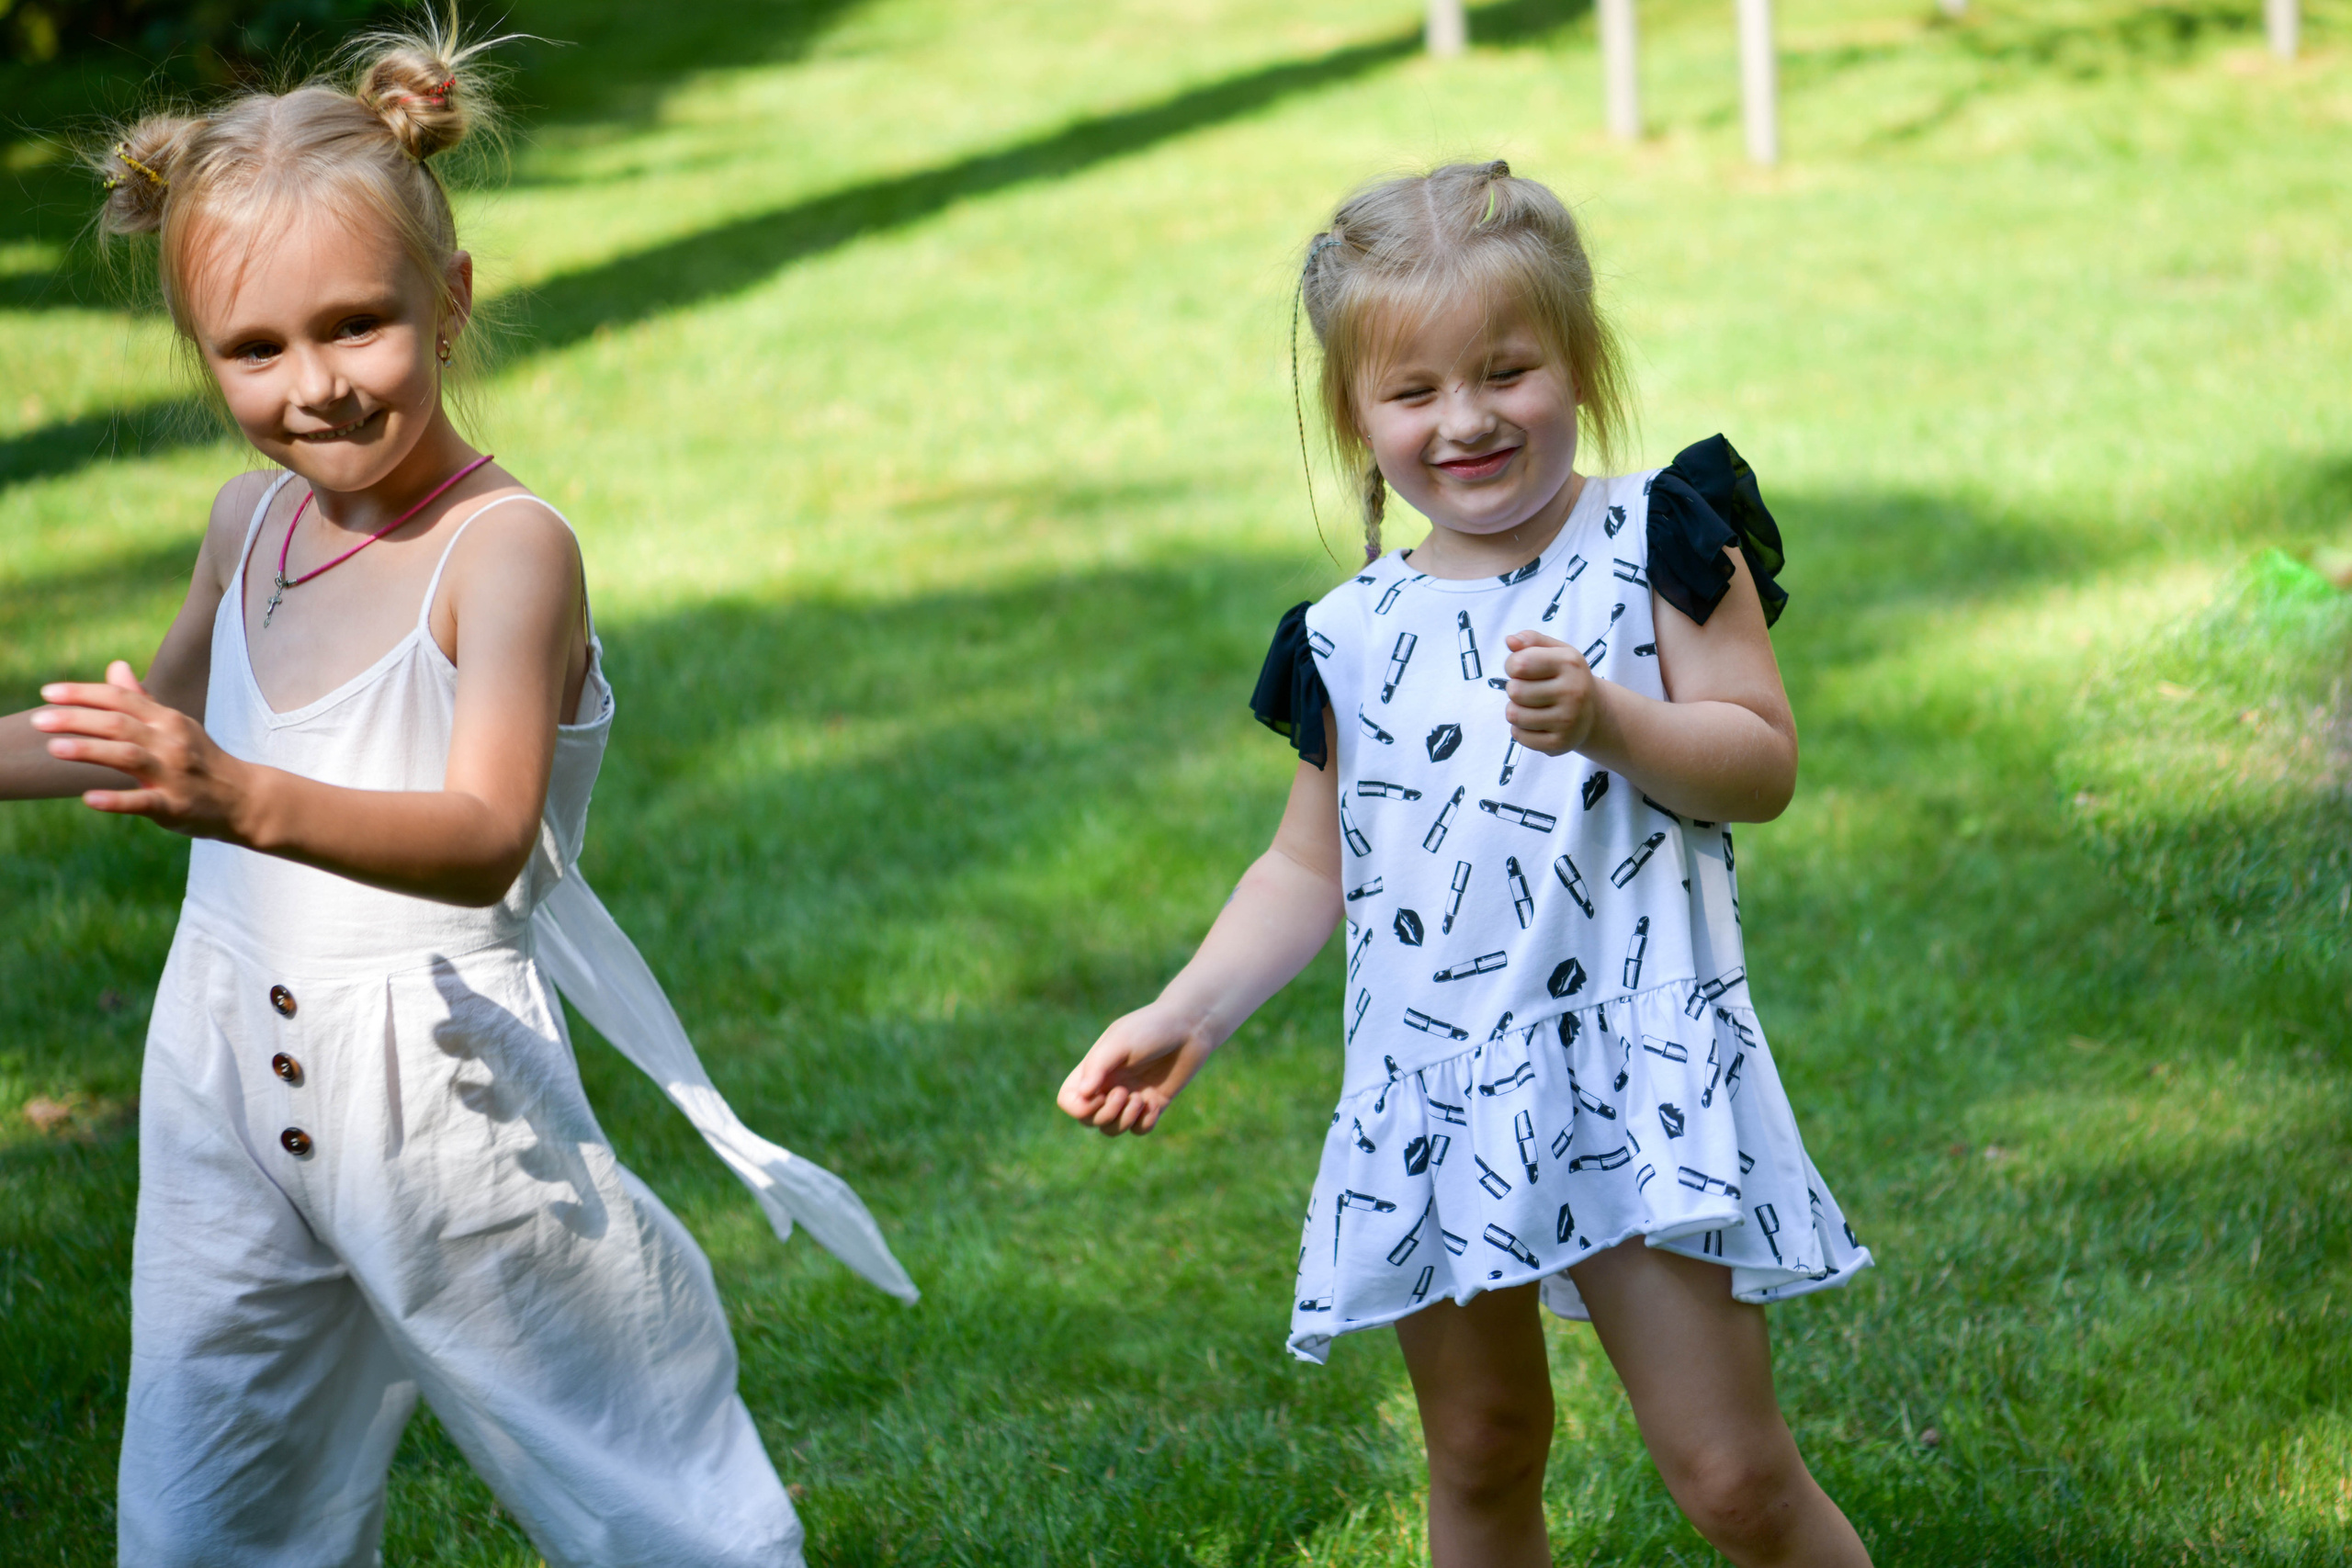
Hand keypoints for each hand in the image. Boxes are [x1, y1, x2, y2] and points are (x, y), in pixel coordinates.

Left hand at [33, 661, 252, 836]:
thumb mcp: (175, 725)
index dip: (83, 693)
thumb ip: (141, 699)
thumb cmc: (202, 759)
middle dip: (76, 719)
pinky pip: (143, 801)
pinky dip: (116, 800)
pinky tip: (89, 798)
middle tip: (38, 720)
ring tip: (54, 748)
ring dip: (90, 751)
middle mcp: (171, 742)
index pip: (121, 698)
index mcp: (167, 720)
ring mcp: (174, 774)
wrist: (245, 798)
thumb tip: (115, 666)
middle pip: (119, 724)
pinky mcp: (175, 806)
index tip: (48, 693)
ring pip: (128, 756)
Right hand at [1056, 1003, 1216, 1135]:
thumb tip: (1083, 1094)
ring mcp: (1130, 1097)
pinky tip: (1155, 1105)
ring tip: (1140, 1099)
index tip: (1099, 1094)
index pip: (1069, 1100)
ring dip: (1124, 1121)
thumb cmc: (1152, 1028)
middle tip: (1124, 1093)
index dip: (1079, 1108)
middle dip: (1105, 1115)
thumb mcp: (1121, 1041)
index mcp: (1095, 1069)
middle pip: (1089, 1121)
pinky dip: (1144, 1124)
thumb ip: (1099, 1065)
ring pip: (1112, 1129)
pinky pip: (1139, 1130)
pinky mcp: (1153, 1104)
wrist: (1190, 1027)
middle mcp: (1108, 1085)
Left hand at [1501, 629, 1601, 754]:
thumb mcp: (1556, 651)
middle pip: (1514, 690)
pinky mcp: (1559, 743)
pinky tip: (1536, 723)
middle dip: (1515, 689)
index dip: (1512, 665)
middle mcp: (1573, 692)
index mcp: (1570, 663)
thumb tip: (1510, 640)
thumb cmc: (1567, 677)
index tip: (1522, 669)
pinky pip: (1518, 736)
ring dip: (1515, 709)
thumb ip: (1531, 640)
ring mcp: (1567, 721)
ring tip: (1531, 706)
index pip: (1519, 664)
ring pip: (1513, 715)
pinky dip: (1520, 729)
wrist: (1594, 713)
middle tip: (1530, 690)